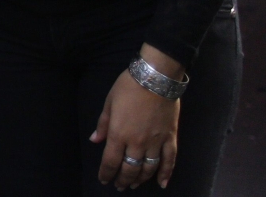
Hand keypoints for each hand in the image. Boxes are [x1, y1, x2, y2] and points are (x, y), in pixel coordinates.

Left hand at [91, 58, 180, 189]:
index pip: (111, 161)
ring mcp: (156, 142)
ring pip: (148, 168)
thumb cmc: (128, 87)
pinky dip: (166, 174)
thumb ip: (103, 125)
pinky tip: (161, 183)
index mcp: (119, 134)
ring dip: (140, 179)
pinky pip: (169, 160)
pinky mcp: (170, 138)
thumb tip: (95, 141)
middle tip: (119, 186)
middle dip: (123, 179)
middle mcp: (137, 142)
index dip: (106, 173)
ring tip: (134, 184)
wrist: (156, 78)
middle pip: (130, 168)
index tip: (104, 180)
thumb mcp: (109, 103)